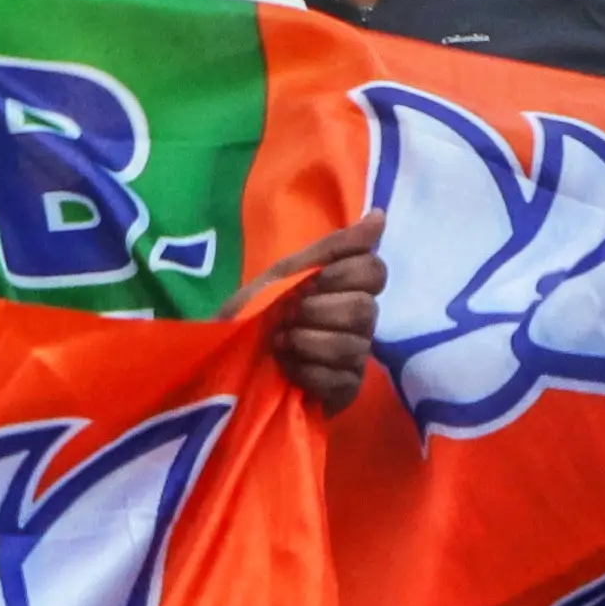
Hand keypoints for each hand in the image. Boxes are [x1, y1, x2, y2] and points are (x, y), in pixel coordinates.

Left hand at [252, 216, 386, 413]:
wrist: (224, 359)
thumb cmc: (255, 311)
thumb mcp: (286, 272)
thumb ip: (334, 247)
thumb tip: (380, 215)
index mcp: (349, 287)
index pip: (374, 270)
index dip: (339, 276)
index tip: (308, 282)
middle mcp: (361, 321)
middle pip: (365, 309)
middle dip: (315, 312)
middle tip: (286, 316)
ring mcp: (357, 358)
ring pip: (352, 345)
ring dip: (305, 342)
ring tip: (279, 343)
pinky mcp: (346, 390)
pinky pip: (340, 379)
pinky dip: (306, 372)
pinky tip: (287, 369)